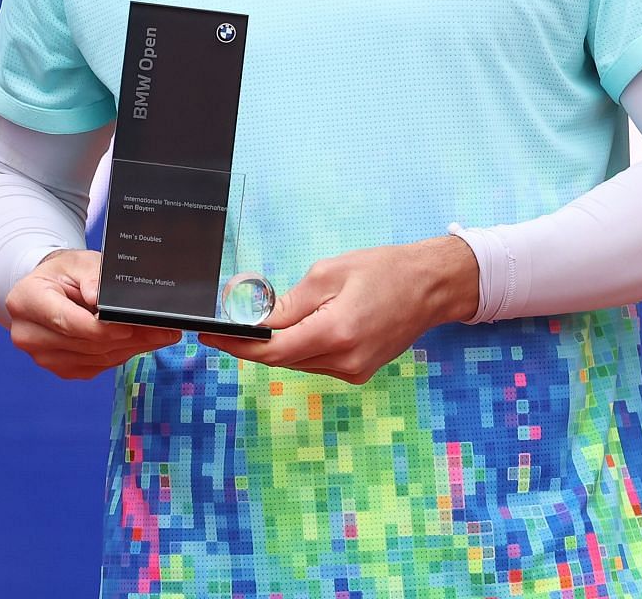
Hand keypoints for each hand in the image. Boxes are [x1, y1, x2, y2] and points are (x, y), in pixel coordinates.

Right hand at [6, 249, 180, 378]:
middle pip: (86, 343)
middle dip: (128, 338)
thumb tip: (98, 297)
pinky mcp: (61, 369)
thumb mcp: (79, 261)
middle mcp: (27, 333)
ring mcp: (42, 356)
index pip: (67, 322)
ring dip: (130, 348)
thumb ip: (90, 275)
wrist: (51, 289)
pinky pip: (98, 366)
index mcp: (25, 300)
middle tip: (163, 330)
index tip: (130, 326)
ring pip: (96, 358)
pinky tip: (138, 341)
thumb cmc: (65, 273)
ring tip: (159, 334)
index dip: (101, 328)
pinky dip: (121, 354)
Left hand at [199, 236, 478, 384]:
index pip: (272, 350)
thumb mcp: (328, 274)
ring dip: (276, 346)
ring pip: (298, 362)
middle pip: (282, 359)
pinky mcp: (359, 371)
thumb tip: (256, 320)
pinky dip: (299, 348)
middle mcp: (345, 360)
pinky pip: (316, 362)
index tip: (210, 336)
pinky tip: (294, 329)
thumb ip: (290, 303)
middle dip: (252, 344)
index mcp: (336, 333)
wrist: (431, 286)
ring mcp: (354, 370)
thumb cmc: (384, 271)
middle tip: (226, 326)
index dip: (236, 345)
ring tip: (257, 323)